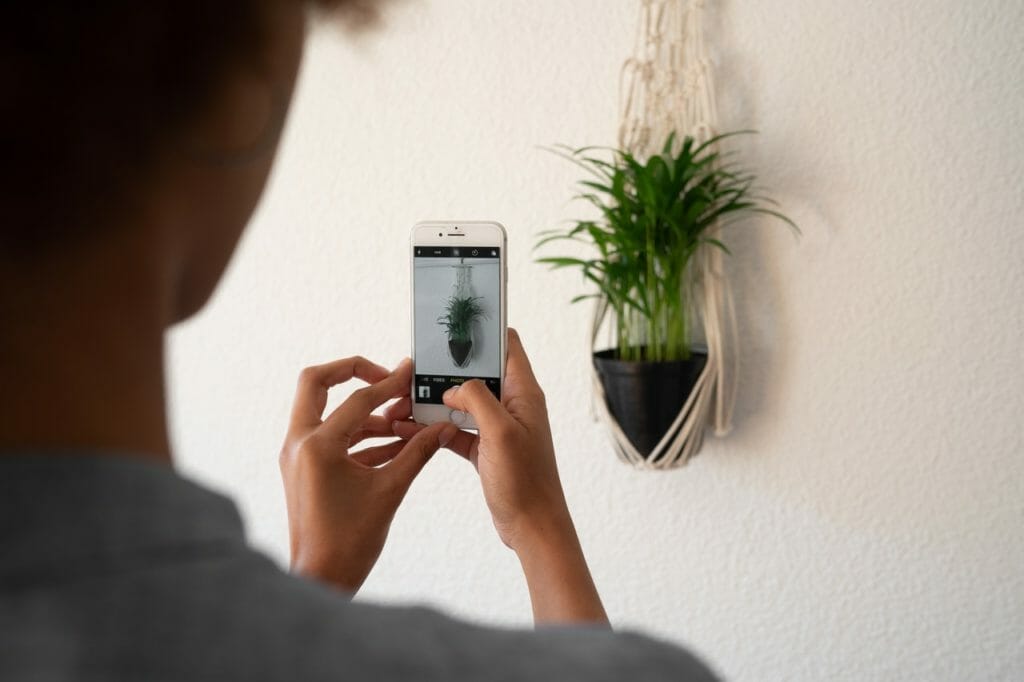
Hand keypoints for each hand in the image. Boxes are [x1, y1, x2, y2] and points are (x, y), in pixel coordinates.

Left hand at [279, 356, 457, 592]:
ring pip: (326, 412)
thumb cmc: (348, 543)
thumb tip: (441, 429)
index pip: (358, 400)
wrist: (322, 579)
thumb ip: (417, 453)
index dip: (390, 385)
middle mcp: (299, 444)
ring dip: (363, 412)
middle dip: (351, 372)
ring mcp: (297, 456)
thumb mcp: (390, 490)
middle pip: (316, 384)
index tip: (410, 374)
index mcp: (317, 446)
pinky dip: (359, 436)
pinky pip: (330, 438)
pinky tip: (392, 444)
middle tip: (385, 377)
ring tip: (401, 421)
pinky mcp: (303, 469)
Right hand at [394, 328, 565, 551]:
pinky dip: (434, 428)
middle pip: (476, 373)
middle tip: (415, 369)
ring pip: (461, 402)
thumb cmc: (526, 482)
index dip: (485, 330)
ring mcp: (498, 427)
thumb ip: (476, 399)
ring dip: (434, 401)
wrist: (532, 527)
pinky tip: (409, 429)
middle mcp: (512, 405)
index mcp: (523, 393)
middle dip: (445, 370)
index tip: (455, 322)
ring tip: (403, 401)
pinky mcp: (485, 448)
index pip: (507, 345)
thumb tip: (451, 388)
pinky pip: (455, 429)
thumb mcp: (500, 432)